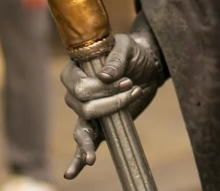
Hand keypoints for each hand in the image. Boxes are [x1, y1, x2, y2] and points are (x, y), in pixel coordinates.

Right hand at [61, 23, 165, 178]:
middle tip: (132, 88)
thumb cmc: (133, 51)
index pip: (77, 85)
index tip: (125, 81)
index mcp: (78, 69)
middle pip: (83, 107)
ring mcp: (87, 110)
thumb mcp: (127, 47)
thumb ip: (117, 58)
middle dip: (109, 103)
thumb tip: (105, 76)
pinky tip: (72, 173)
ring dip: (86, 143)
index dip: (100, 87)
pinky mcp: (101, 124)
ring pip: (80, 129)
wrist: (147, 66)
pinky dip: (78, 158)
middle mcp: (77, 92)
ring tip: (91, 158)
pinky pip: (86, 141)